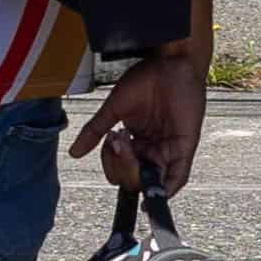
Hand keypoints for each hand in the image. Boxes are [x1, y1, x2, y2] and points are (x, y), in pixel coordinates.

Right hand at [82, 40, 210, 198]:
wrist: (169, 60)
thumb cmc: (147, 78)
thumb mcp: (115, 108)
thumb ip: (96, 131)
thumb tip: (74, 152)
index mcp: (138, 144)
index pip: (122, 171)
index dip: (112, 167)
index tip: (106, 147)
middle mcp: (154, 150)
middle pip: (134, 179)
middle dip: (120, 167)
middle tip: (114, 141)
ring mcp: (170, 150)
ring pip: (151, 182)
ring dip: (133, 172)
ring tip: (123, 143)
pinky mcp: (186, 147)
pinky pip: (178, 178)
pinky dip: (164, 192)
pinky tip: (150, 199)